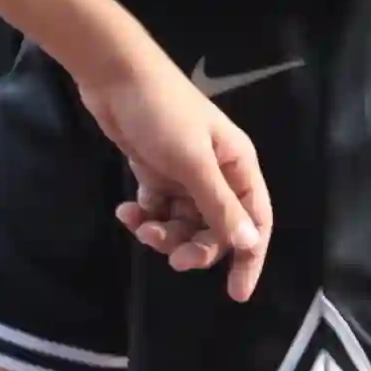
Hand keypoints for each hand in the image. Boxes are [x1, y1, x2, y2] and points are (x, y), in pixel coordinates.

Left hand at [80, 51, 270, 301]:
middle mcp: (217, 172)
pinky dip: (145, 216)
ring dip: (164, 233)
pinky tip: (126, 212)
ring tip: (141, 225)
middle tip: (172, 258)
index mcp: (238, 165)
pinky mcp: (156, 171)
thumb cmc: (162, 113)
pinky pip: (159, 208)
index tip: (236, 294)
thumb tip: (250, 244)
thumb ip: (220, 206)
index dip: (250, 257)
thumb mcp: (193, 162)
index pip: (256, 221)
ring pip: (184, 223)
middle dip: (196, 247)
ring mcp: (185, 173)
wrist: (114, 76)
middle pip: (217, 229)